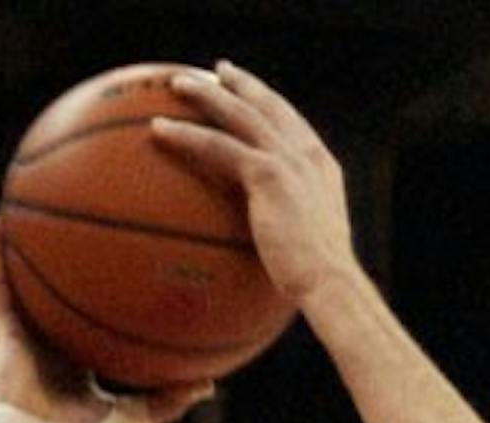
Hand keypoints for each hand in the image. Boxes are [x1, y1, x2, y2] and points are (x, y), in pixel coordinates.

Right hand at [0, 216, 210, 422]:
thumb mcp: (135, 417)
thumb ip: (169, 401)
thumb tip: (211, 386)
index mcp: (81, 359)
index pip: (94, 319)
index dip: (108, 296)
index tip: (128, 266)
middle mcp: (53, 341)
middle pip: (61, 291)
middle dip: (69, 260)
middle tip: (84, 221)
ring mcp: (26, 333)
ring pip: (25, 280)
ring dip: (25, 243)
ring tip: (30, 200)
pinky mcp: (3, 331)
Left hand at [152, 61, 356, 306]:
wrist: (331, 283)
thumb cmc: (321, 285)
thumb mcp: (313, 253)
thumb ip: (294, 237)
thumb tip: (274, 257)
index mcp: (322, 169)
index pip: (293, 124)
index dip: (271, 103)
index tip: (251, 91)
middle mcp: (307, 156)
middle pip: (269, 106)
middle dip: (241, 84)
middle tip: (218, 70)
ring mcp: (288, 160)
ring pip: (239, 114)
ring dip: (206, 94)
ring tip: (177, 85)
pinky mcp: (267, 173)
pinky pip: (217, 145)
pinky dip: (186, 135)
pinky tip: (158, 131)